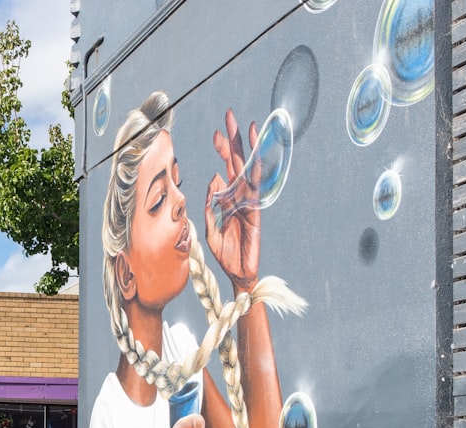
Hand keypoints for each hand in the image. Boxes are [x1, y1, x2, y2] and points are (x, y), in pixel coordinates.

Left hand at [205, 109, 261, 291]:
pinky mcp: (255, 213)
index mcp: (229, 198)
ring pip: (249, 170)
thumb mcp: (210, 228)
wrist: (238, 273)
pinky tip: (249, 160)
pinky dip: (250, 176)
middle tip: (230, 116)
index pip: (226, 168)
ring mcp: (249, 202)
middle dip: (234, 140)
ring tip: (248, 127)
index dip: (222, 150)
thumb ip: (211, 205)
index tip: (216, 132)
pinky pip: (253, 191)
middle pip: (238, 162)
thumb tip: (214, 178)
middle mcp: (240, 196)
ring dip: (248, 149)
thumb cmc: (225, 253)